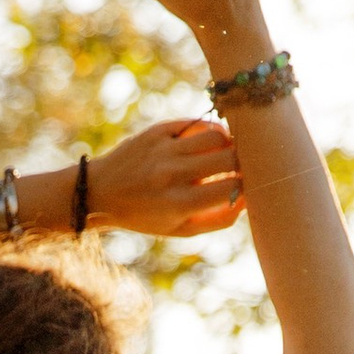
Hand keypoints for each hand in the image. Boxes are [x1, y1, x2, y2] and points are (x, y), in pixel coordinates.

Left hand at [88, 116, 244, 240]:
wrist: (100, 191)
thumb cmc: (145, 216)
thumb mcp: (180, 230)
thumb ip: (218, 220)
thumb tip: (250, 201)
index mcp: (179, 203)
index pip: (231, 188)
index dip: (249, 185)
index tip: (253, 185)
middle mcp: (172, 173)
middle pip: (229, 158)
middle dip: (245, 162)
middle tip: (248, 166)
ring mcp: (164, 149)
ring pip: (216, 136)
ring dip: (230, 143)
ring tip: (230, 152)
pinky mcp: (157, 130)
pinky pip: (196, 124)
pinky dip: (210, 131)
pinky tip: (212, 141)